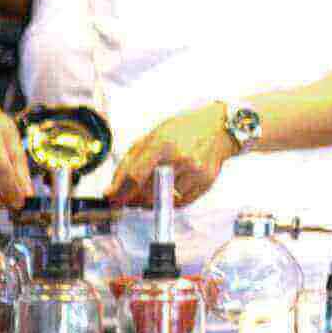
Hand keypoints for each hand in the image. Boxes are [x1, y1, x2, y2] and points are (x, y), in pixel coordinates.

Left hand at [114, 106, 243, 208]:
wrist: (219, 129)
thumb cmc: (183, 130)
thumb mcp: (153, 136)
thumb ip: (132, 160)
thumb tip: (114, 187)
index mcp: (162, 143)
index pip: (135, 175)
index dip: (120, 191)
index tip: (112, 199)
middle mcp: (180, 158)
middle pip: (148, 192)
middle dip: (135, 198)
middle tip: (129, 197)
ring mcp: (195, 172)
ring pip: (164, 199)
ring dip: (152, 200)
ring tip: (151, 189)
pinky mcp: (205, 183)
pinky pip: (181, 203)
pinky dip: (170, 200)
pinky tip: (169, 189)